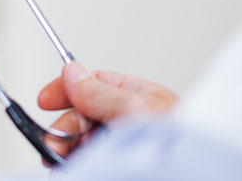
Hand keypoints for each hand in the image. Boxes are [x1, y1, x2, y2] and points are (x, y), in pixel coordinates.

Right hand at [36, 61, 177, 157]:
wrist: (197, 176)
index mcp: (141, 99)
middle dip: (64, 129)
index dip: (67, 89)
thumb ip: (101, 92)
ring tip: (60, 161)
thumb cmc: (182, 148)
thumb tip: (72, 72)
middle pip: (83, 117)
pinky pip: (90, 163)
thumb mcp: (138, 111)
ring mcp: (126, 149)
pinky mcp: (118, 166)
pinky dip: (77, 164)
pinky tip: (72, 168)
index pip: (95, 84)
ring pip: (84, 143)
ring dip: (66, 150)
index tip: (44, 101)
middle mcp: (132, 124)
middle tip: (53, 145)